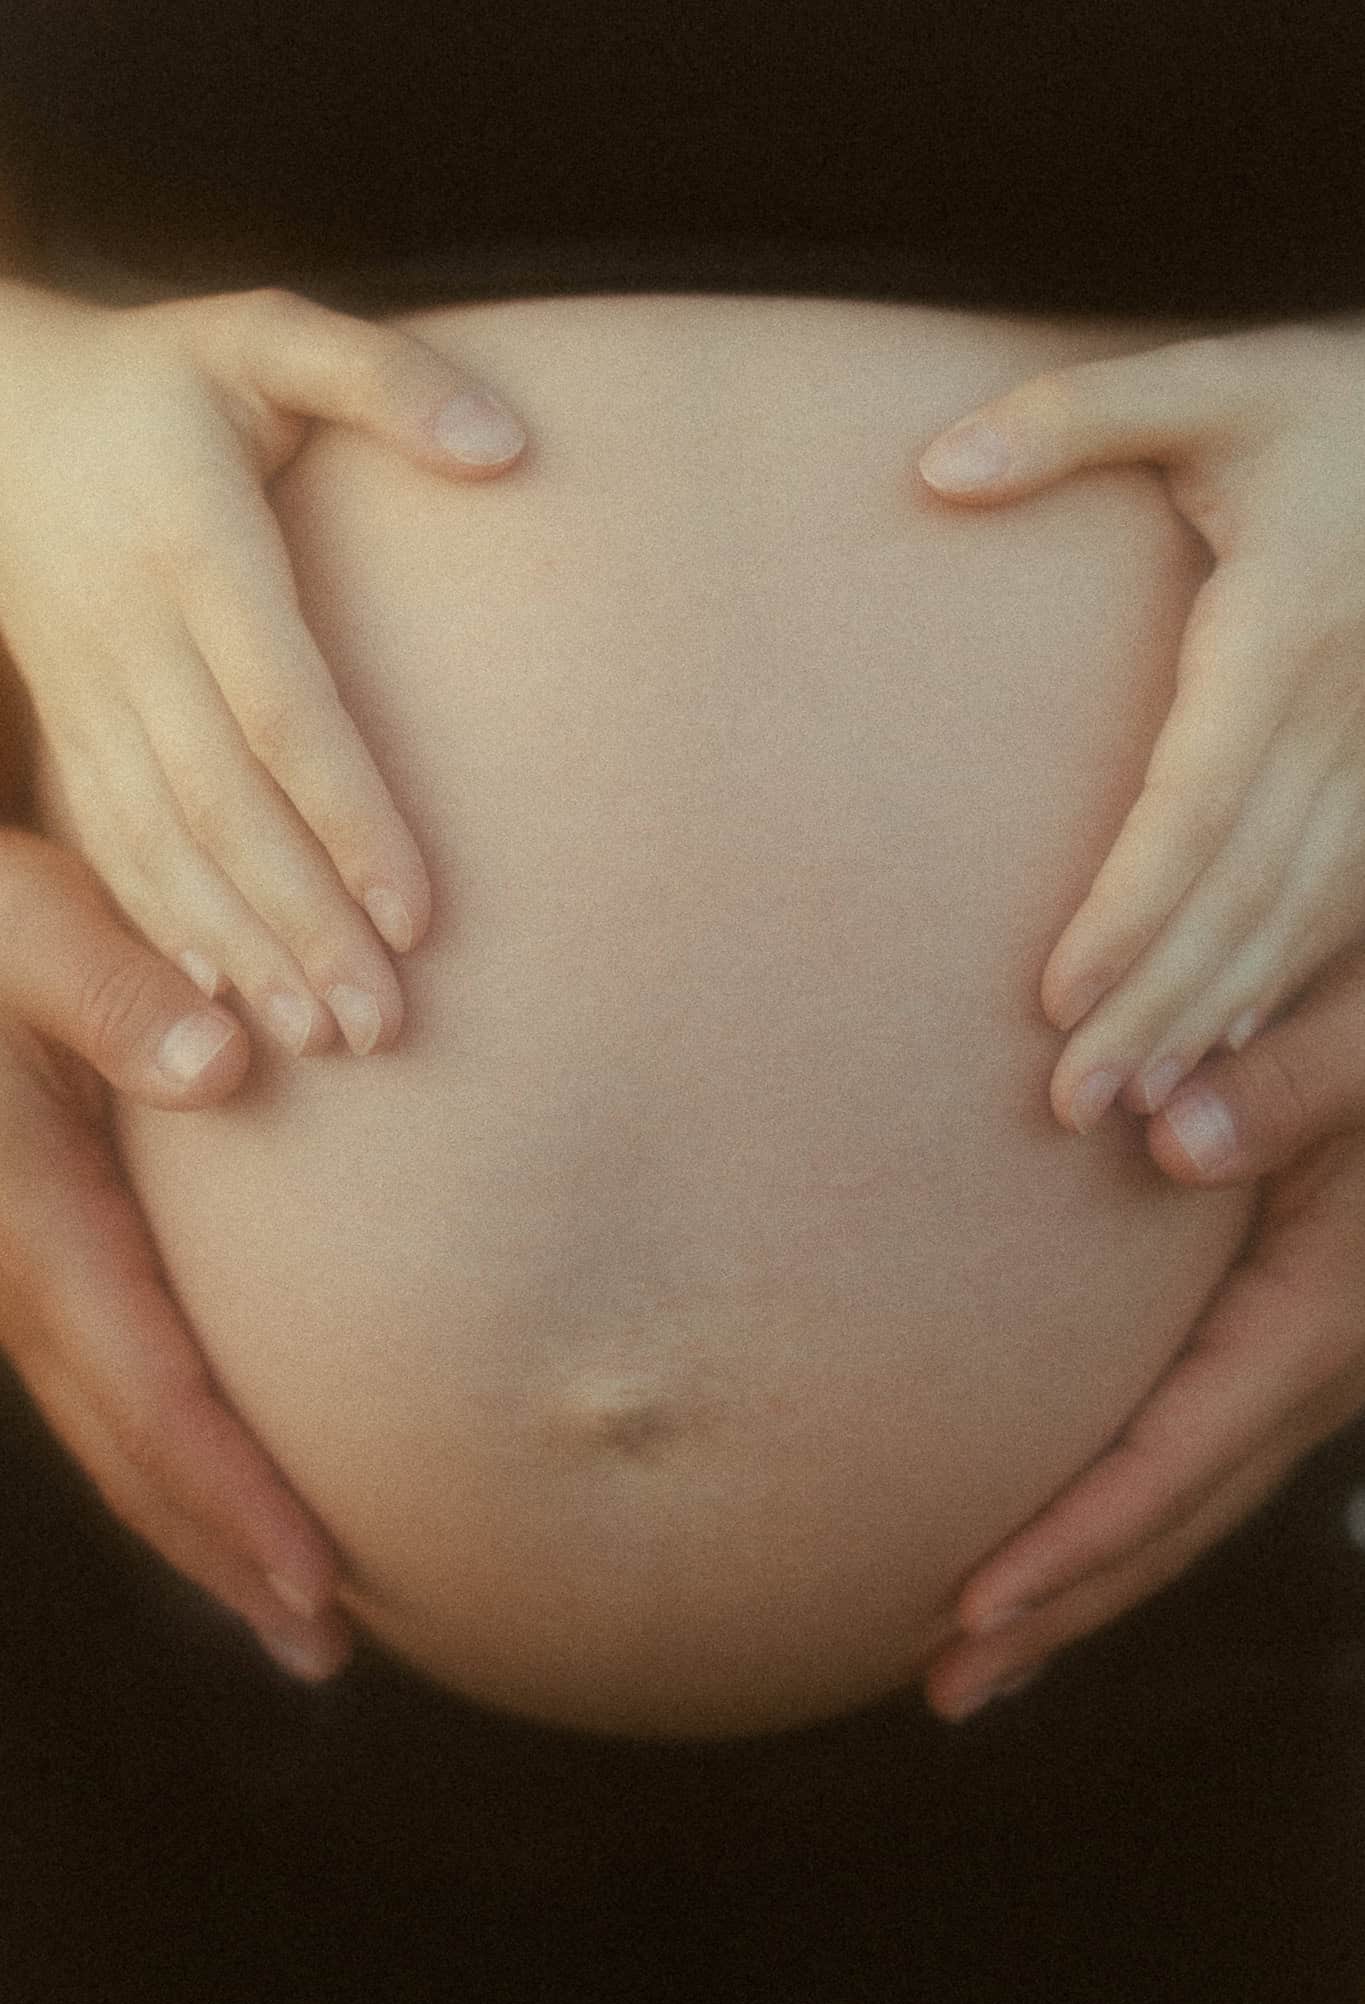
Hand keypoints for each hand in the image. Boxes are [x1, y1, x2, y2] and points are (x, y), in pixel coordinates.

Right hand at [0, 279, 526, 1057]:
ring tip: (321, 1041)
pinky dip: (163, 923)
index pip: (283, 708)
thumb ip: (387, 379)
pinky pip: (107, 838)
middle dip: (303, 923)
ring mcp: (87, 685)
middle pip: (225, 805)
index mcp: (196, 543)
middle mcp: (133, 630)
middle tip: (382, 1028)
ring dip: (239, 949)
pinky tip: (222, 999)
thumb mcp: (269, 336)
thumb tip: (512, 446)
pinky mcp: (66, 720)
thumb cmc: (166, 374)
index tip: (419, 916)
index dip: (350, 818)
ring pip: (160, 841)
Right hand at [0, 824, 353, 1681]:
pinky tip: (232, 1492)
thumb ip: (116, 990)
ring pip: (119, 1441)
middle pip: (136, 1453)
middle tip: (329, 1644)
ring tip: (298, 1610)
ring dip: (205, 1529)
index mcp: (38, 1219)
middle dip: (229, 1553)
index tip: (316, 1577)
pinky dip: (177, 1464)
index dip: (233, 1492)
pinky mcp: (47, 1272)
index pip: (153, 1389)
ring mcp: (27, 1287)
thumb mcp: (37, 925)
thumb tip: (219, 1067)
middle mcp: (26, 1281)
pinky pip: (115, 1395)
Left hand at [918, 317, 1364, 1133]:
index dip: (1131, 909)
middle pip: (1245, 891)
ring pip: (1300, 920)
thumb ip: (1074, 415)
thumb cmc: (1322, 406)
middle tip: (1071, 1102)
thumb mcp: (1206, 382)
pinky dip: (1275, 991)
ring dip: (1212, 1021)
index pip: (1201, 801)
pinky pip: (1344, 913)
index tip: (1053, 998)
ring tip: (1124, 1110)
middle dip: (1158, 1004)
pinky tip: (1214, 1055)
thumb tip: (933, 468)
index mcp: (1285, 632)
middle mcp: (1347, 715)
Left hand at [922, 945, 1364, 1720]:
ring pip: (1185, 1506)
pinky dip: (1120, 1518)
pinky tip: (1054, 1546)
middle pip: (1174, 1518)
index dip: (1077, 1538)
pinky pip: (1193, 1456)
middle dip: (1062, 1604)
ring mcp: (1303, 1369)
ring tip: (974, 1659)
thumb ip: (1289, 1081)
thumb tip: (1173, 1140)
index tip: (974, 1603)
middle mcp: (1318, 1367)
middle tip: (943, 1685)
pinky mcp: (1277, 1347)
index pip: (1179, 1456)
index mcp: (1323, 1312)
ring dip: (1083, 1584)